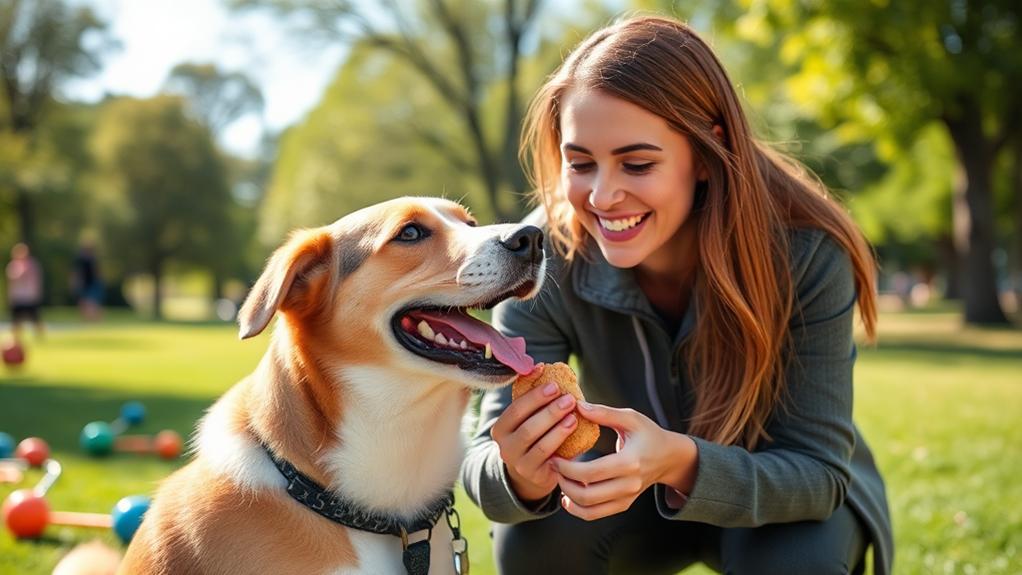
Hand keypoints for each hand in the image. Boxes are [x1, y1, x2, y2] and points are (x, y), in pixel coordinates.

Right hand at [490, 375, 579, 502]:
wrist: (534, 471)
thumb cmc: (535, 435)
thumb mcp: (528, 418)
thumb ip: (532, 398)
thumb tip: (540, 367)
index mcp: (501, 428)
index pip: (516, 409)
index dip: (534, 396)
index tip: (554, 384)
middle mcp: (505, 447)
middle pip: (527, 427)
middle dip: (549, 411)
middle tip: (569, 398)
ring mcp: (519, 464)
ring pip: (539, 444)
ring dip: (558, 428)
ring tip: (573, 415)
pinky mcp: (535, 475)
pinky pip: (550, 458)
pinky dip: (562, 443)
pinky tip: (574, 431)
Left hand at [553, 402, 696, 520]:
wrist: (669, 458)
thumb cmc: (649, 435)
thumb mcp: (630, 418)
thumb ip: (604, 413)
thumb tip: (578, 406)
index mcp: (630, 462)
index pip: (591, 472)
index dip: (568, 468)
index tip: (554, 457)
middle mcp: (629, 484)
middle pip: (587, 494)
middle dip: (564, 482)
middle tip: (553, 467)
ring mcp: (627, 497)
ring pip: (590, 509)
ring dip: (569, 497)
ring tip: (559, 480)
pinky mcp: (624, 505)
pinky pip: (596, 515)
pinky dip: (578, 510)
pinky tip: (567, 497)